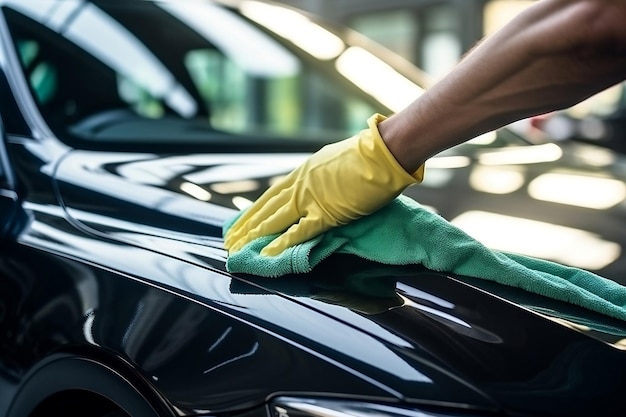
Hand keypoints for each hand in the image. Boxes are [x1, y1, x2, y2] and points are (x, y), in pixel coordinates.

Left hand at [224, 114, 423, 255]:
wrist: (382, 153)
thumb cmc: (367, 155)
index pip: (271, 195)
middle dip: (246, 225)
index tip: (240, 221)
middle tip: (229, 239)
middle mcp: (300, 185)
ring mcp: (311, 199)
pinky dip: (280, 243)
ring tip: (237, 247)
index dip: (254, 210)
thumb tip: (318, 184)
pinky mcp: (326, 213)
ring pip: (274, 220)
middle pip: (266, 208)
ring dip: (254, 235)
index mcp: (303, 172)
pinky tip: (266, 253)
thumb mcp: (334, 162)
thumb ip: (321, 176)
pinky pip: (298, 232)